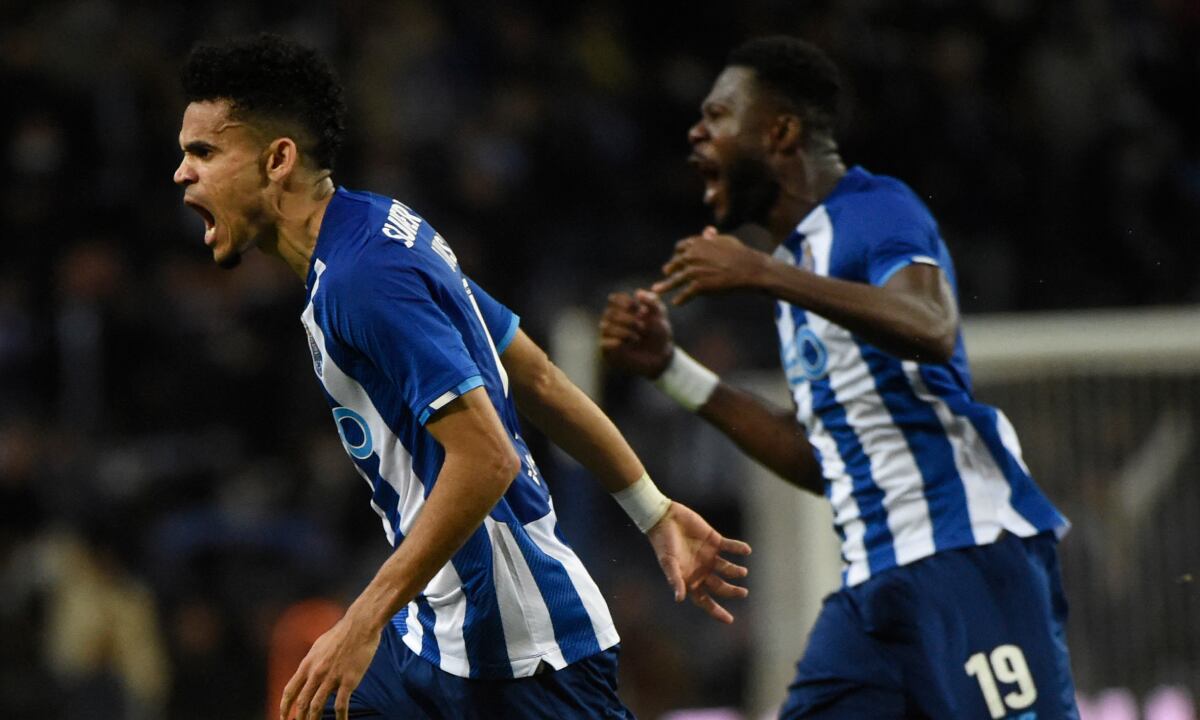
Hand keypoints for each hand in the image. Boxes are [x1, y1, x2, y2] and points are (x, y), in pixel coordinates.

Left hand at [279, 610, 379, 719]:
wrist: (360, 625)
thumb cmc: (341, 634)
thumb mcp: (318, 646)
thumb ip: (311, 662)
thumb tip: (307, 672)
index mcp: (307, 664)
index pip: (290, 690)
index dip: (285, 707)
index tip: (283, 717)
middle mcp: (316, 672)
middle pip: (302, 702)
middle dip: (299, 718)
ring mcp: (331, 677)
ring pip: (317, 706)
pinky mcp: (348, 680)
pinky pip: (341, 705)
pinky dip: (340, 718)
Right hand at [599, 289, 673, 377]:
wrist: (660, 356)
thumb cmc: (658, 333)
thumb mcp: (660, 315)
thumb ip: (652, 302)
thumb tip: (638, 292)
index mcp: (622, 309)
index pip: (613, 299)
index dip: (624, 302)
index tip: (638, 308)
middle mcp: (612, 321)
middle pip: (609, 313)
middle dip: (627, 319)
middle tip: (641, 326)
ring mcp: (609, 336)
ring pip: (605, 327)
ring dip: (623, 331)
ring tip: (637, 337)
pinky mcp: (608, 351)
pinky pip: (604, 342)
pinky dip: (616, 341)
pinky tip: (629, 342)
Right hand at [647, 501, 751, 623]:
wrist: (665, 518)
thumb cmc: (663, 543)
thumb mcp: (668, 563)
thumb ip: (675, 579)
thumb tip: (679, 599)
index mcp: (690, 579)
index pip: (705, 600)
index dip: (716, 611)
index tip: (729, 620)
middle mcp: (702, 570)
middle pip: (720, 586)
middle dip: (732, 591)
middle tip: (743, 593)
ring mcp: (709, 555)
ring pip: (727, 568)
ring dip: (736, 571)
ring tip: (742, 572)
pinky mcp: (714, 540)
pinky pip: (730, 546)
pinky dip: (739, 548)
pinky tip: (746, 550)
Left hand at [652, 226, 769, 304]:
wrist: (748, 269)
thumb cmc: (739, 254)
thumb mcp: (725, 240)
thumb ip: (712, 237)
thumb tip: (707, 231)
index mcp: (697, 243)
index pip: (680, 248)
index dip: (678, 254)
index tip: (677, 259)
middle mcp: (692, 256)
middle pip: (674, 264)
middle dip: (670, 269)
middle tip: (666, 274)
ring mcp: (694, 272)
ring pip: (675, 280)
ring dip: (664, 286)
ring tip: (656, 291)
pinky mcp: (699, 286)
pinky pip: (685, 294)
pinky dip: (680, 299)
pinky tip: (676, 303)